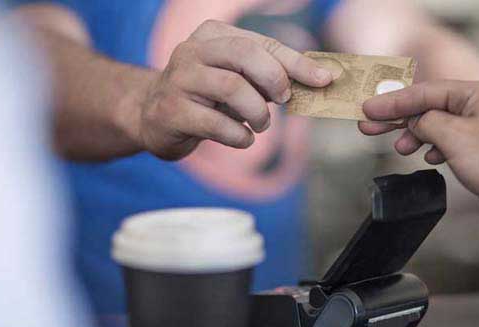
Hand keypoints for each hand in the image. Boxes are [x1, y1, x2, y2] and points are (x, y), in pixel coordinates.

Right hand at [138, 20, 332, 159]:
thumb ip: (271, 75)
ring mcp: (179, 80)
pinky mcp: (171, 111)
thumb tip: (319, 78)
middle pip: (245, 56)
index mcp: (213, 35)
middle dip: (274, 80)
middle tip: (282, 101)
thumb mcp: (238, 79)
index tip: (324, 79)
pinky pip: (216, 124)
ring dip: (258, 113)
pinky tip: (243, 139)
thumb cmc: (207, 97)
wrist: (154, 118)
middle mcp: (193, 51)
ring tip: (261, 126)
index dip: (297, 63)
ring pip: (231, 87)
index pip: (263, 44)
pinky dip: (239, 136)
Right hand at [359, 81, 478, 233]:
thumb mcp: (454, 137)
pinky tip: (426, 157)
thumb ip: (427, 122)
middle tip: (368, 125)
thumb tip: (414, 122)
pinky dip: (431, 147)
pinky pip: (446, 141)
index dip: (393, 101)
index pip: (424, 92)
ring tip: (398, 147)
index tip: (369, 108)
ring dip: (413, 135)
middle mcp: (478, 106)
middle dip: (397, 117)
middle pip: (427, 106)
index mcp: (476, 94)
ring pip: (435, 125)